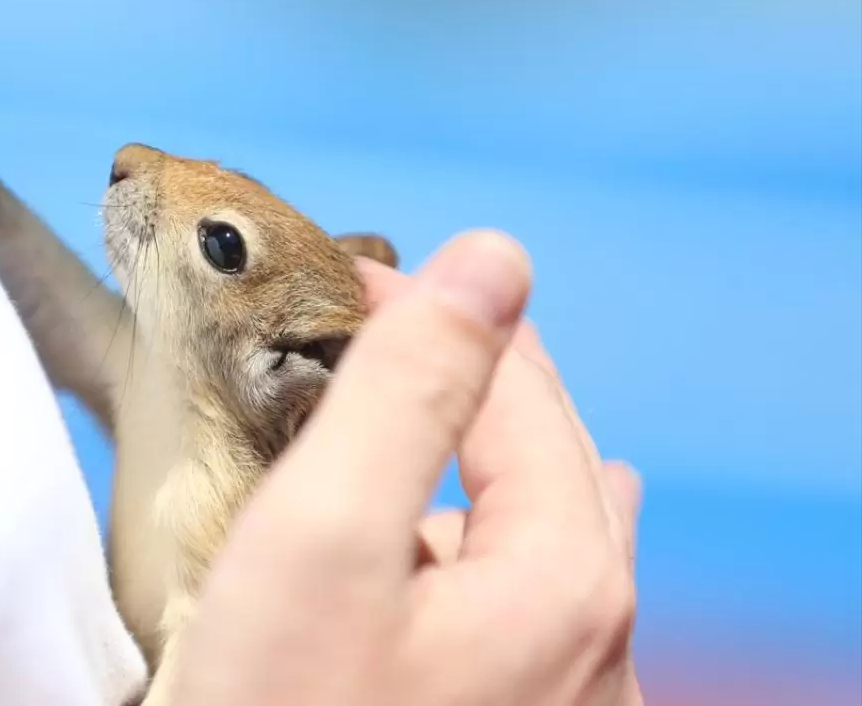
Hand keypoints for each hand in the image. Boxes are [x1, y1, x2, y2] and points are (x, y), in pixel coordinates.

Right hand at [172, 230, 642, 704]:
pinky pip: (513, 606)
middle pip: (540, 454)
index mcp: (565, 577)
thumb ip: (408, 392)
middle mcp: (595, 645)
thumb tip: (491, 260)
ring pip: (533, 534)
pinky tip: (440, 552)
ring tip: (418, 422)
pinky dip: (469, 545)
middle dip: (460, 378)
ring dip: (472, 464)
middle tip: (371, 332)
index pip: (513, 381)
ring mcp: (566, 702)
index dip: (425, 310)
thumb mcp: (326, 540)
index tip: (337, 281)